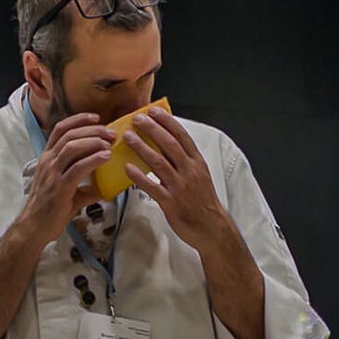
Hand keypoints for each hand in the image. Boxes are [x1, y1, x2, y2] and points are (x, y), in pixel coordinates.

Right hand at [16, 112, 112, 246]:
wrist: (34, 228)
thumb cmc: (49, 211)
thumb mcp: (68, 193)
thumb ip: (85, 187)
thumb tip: (104, 188)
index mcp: (47, 159)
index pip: (60, 130)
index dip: (78, 120)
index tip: (96, 118)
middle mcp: (48, 162)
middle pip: (69, 135)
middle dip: (92, 130)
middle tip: (110, 132)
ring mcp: (52, 174)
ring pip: (72, 147)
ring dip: (93, 141)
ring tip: (109, 142)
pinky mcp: (59, 187)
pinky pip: (77, 167)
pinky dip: (93, 159)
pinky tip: (106, 157)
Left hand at [122, 108, 235, 254]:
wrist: (211, 227)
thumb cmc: (202, 200)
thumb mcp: (198, 175)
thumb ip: (183, 160)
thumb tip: (165, 144)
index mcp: (197, 163)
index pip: (182, 136)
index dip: (167, 122)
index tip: (153, 111)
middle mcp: (189, 171)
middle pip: (170, 145)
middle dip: (152, 129)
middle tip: (137, 118)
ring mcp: (180, 186)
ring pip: (159, 163)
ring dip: (142, 148)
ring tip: (128, 137)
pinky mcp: (170, 202)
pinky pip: (152, 187)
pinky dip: (139, 177)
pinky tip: (127, 168)